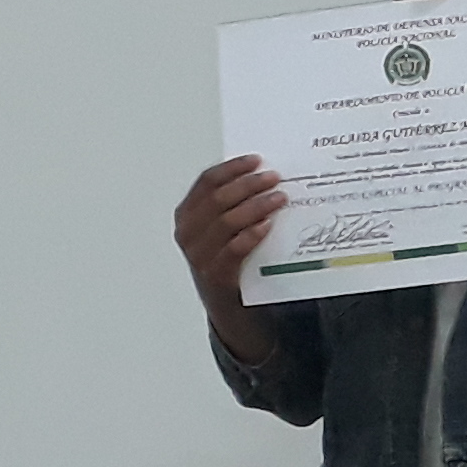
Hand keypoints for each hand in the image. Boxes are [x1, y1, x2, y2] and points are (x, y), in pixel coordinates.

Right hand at [173, 157, 284, 308]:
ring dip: (256, 206)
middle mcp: (187, 233)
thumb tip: (263, 174)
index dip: (232, 168)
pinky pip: (233, 249)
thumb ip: (235, 205)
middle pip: (218, 198)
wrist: (228, 306)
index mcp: (187, 215)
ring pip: (226, 221)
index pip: (207, 182)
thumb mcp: (226, 229)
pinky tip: (268, 225)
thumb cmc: (229, 259)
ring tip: (280, 198)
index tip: (256, 160)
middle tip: (274, 177)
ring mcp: (198, 255)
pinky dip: (251, 234)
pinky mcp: (215, 275)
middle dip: (248, 184)